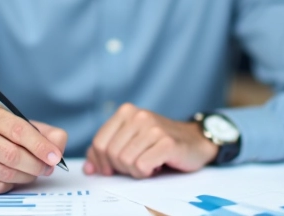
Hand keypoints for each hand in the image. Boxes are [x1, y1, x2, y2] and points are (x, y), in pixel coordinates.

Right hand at [0, 105, 67, 193]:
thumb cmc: (0, 136)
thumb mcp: (23, 126)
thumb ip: (46, 134)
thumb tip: (58, 148)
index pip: (18, 130)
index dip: (39, 145)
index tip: (55, 157)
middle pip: (12, 155)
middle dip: (36, 165)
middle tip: (47, 168)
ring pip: (5, 173)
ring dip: (26, 176)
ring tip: (32, 172)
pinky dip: (11, 185)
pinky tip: (13, 177)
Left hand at [84, 103, 217, 178]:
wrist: (195, 141)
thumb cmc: (159, 143)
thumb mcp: (131, 141)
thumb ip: (106, 151)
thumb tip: (88, 168)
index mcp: (125, 112)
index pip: (98, 143)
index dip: (102, 162)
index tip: (112, 169)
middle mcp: (138, 116)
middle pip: (111, 154)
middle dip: (121, 167)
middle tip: (136, 165)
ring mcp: (153, 128)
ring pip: (125, 161)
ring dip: (136, 171)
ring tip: (149, 163)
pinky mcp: (167, 142)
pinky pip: (142, 166)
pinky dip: (147, 172)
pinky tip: (157, 165)